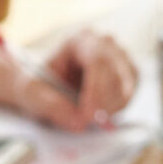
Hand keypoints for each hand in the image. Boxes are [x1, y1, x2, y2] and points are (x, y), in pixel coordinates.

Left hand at [0, 28, 136, 129]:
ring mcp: (121, 59)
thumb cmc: (39, 83)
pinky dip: (116, 111)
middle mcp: (106, 44)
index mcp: (81, 39)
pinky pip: (130, 96)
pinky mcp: (129, 76)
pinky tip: (98, 114)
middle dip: (103, 104)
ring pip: (127, 87)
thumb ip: (50, 104)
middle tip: (87, 123)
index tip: (87, 116)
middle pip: (117, 74)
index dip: (96, 90)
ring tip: (87, 118)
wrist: (45, 84)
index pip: (98, 61)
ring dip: (109, 110)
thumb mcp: (32, 92)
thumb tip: (78, 122)